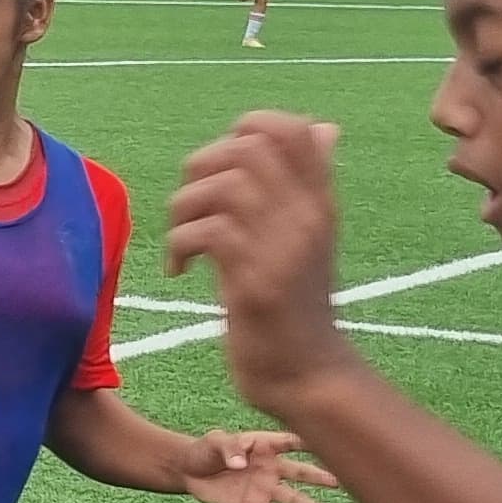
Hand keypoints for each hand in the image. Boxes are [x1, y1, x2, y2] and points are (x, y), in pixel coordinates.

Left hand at [166, 112, 355, 417]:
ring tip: (182, 246)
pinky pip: (206, 232)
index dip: (244, 129)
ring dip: (183, 210)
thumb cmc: (295, 306)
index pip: (291, 129)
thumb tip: (323, 127)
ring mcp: (285, 247)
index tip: (222, 168)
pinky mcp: (257, 282)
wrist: (307, 375)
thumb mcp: (307, 237)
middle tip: (192, 209)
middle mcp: (308, 216)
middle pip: (246, 147)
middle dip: (201, 167)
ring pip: (221, 186)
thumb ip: (305, 184)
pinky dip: (179, 246)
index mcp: (320, 201)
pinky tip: (180, 272)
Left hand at [180, 428, 341, 502]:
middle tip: (341, 482)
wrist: (190, 471)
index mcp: (265, 446)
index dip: (305, 442)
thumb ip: (230, 449)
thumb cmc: (206, 450)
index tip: (326, 443)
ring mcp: (265, 489)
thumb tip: (240, 464)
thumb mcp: (215, 442)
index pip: (289, 442)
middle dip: (318, 477)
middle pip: (300, 472)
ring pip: (293, 499)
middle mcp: (271, 468)